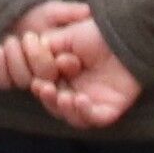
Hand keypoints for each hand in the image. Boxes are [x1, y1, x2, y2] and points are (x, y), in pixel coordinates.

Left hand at [0, 0, 85, 94]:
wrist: (14, 17)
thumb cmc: (37, 14)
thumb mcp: (55, 11)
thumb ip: (71, 12)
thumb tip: (88, 11)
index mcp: (64, 64)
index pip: (68, 71)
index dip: (66, 65)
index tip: (59, 55)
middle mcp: (47, 76)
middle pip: (45, 80)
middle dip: (36, 60)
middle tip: (28, 36)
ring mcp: (27, 79)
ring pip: (23, 81)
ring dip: (15, 60)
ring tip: (11, 40)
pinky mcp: (8, 79)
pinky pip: (3, 82)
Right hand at [2, 4, 144, 127]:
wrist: (126, 34)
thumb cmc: (97, 33)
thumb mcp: (66, 38)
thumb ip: (45, 50)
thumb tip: (27, 60)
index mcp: (66, 77)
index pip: (47, 90)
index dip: (40, 87)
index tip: (37, 80)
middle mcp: (79, 91)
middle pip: (57, 106)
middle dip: (49, 100)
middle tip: (45, 88)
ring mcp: (95, 102)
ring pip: (74, 117)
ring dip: (65, 109)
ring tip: (64, 96)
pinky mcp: (111, 109)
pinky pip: (95, 119)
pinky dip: (85, 113)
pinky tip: (81, 100)